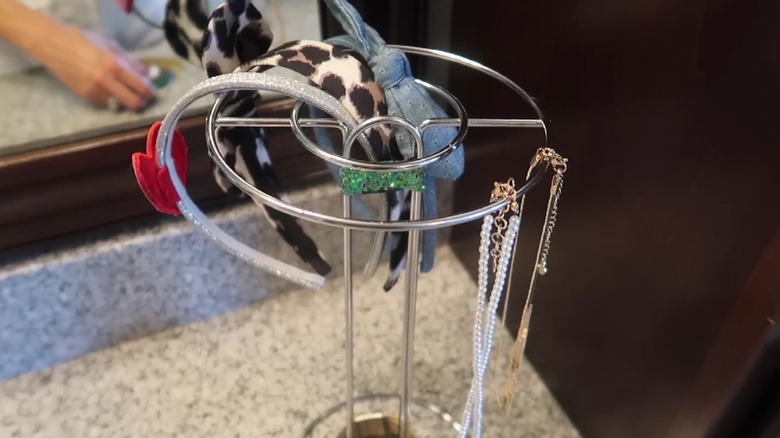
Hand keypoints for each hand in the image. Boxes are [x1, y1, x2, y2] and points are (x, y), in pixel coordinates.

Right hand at [40, 27, 155, 109]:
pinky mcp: (85, 96)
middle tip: (144, 100)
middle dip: (141, 103)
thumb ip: (131, 62)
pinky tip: (110, 92)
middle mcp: (106, 81)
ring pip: (119, 105)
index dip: (150, 93)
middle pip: (132, 103)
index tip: (153, 94)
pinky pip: (105, 103)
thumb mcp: (111, 46)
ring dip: (125, 102)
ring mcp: (95, 91)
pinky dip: (111, 100)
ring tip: (126, 94)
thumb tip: (149, 73)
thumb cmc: (84, 41)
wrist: (54, 46)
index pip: (140, 87)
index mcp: (114, 66)